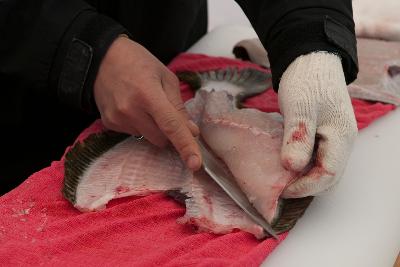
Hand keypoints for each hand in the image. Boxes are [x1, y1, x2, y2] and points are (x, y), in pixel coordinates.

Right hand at [94, 36, 200, 169]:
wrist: (101, 58)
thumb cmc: (138, 62)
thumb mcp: (165, 77)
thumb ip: (179, 106)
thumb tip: (192, 132)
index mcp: (148, 94)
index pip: (171, 126)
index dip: (186, 146)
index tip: (196, 164)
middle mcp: (130, 110)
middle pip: (161, 139)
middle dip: (170, 132)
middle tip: (166, 111)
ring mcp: (117, 119)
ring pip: (148, 138)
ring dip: (154, 128)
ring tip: (144, 103)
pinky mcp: (109, 124)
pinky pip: (134, 133)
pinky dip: (139, 125)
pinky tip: (132, 106)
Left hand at [279, 52, 357, 197]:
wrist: (311, 59)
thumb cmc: (306, 80)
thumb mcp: (299, 107)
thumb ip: (298, 137)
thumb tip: (292, 167)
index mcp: (341, 136)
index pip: (328, 175)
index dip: (305, 187)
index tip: (281, 189)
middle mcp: (342, 142)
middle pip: (328, 178)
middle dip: (305, 187)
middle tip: (279, 187)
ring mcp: (334, 139)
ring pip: (322, 170)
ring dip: (303, 178)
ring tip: (281, 179)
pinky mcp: (324, 136)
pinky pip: (316, 159)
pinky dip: (302, 167)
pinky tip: (285, 164)